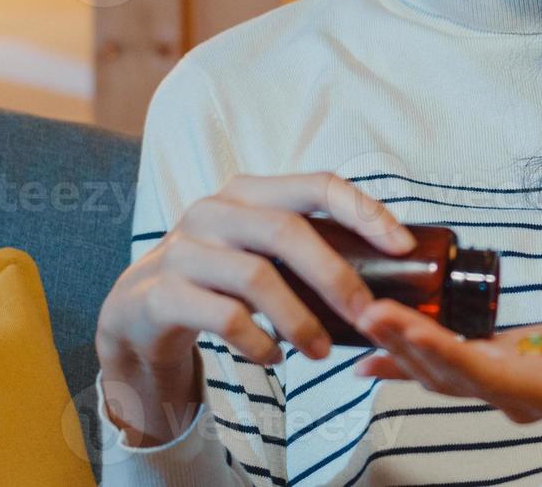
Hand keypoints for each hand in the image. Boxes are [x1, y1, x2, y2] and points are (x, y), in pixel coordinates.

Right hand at [95, 172, 414, 445]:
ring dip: (299, 320)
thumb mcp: (260, 252)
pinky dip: (258, 341)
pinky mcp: (162, 292)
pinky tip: (273, 358)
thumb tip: (388, 274)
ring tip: (321, 352)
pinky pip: (223, 317)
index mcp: (250, 192)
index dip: (364, 211)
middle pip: (288, 232)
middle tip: (366, 316)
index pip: (317, 184)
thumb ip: (307, 251)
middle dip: (336, 277)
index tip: (402, 247)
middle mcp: (215, 210)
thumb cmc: (219, 281)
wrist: (139, 312)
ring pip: (257, 277)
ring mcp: (184, 249)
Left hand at [352, 302, 541, 457]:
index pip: (491, 378)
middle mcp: (517, 395)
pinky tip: (372, 346)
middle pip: (452, 376)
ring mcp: (502, 383)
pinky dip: (407, 353)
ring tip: (363, 318)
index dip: (448, 357)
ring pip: (440, 371)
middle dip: (408, 346)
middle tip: (369, 313)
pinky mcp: (496, 365)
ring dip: (400, 346)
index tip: (412, 332)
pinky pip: (444, 363)